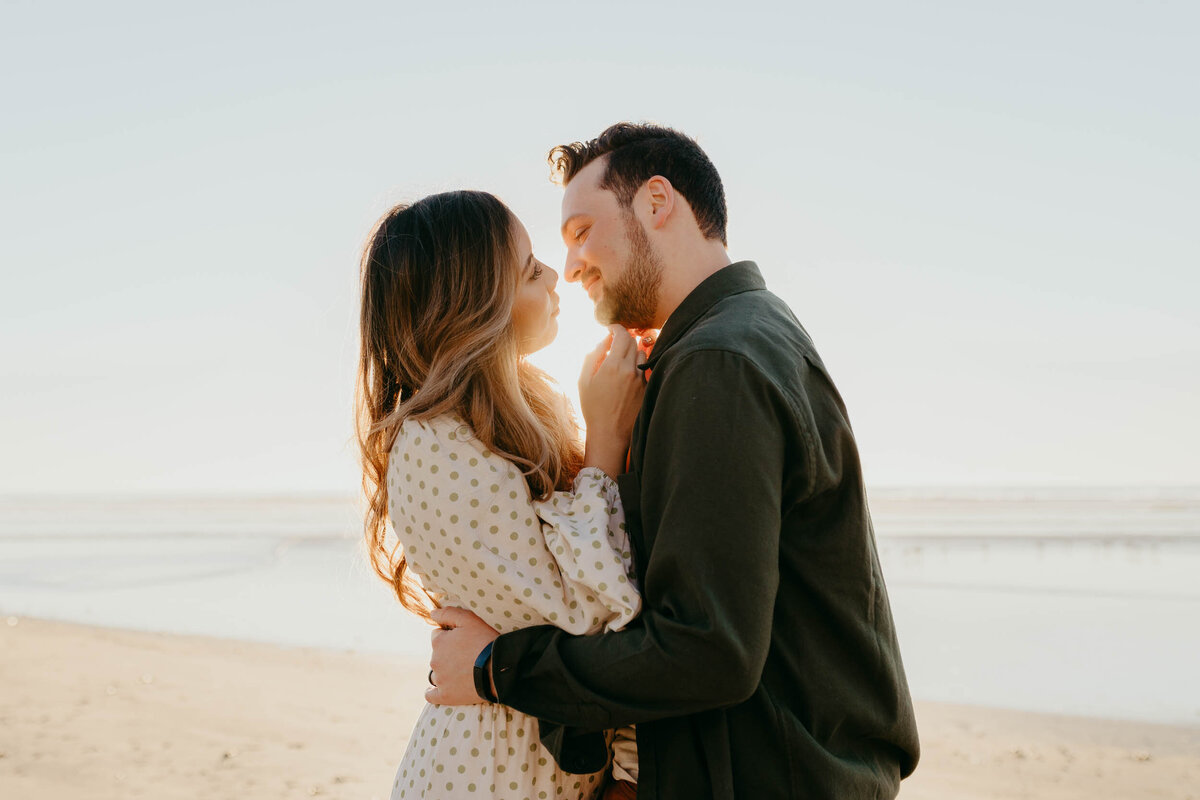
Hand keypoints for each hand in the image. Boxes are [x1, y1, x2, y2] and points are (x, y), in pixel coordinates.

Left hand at [426, 607, 499, 705]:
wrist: (499, 669)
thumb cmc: (485, 641)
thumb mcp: (469, 619)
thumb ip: (448, 613)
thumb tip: (432, 613)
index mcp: (438, 642)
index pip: (437, 635)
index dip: (450, 636)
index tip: (463, 640)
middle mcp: (434, 660)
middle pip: (437, 654)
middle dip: (448, 653)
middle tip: (468, 655)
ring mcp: (440, 679)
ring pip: (437, 673)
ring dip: (445, 671)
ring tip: (464, 671)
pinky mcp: (445, 696)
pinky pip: (431, 696)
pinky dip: (434, 693)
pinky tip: (442, 689)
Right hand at [579, 325, 646, 476]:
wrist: (609, 433)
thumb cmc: (593, 408)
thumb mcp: (584, 380)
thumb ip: (592, 356)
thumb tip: (602, 340)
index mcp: (613, 365)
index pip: (621, 334)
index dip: (616, 328)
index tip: (610, 329)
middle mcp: (630, 369)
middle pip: (633, 341)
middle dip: (623, 338)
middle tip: (614, 343)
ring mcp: (641, 379)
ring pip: (641, 353)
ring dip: (632, 351)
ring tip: (621, 360)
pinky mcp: (647, 388)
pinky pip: (645, 369)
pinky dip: (637, 366)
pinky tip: (628, 375)